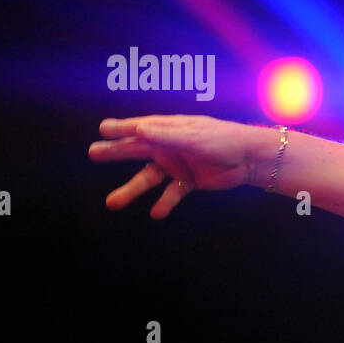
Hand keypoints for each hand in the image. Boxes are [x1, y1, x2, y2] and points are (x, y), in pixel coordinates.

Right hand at [88, 114, 257, 218]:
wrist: (250, 159)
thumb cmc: (223, 140)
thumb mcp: (193, 136)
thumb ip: (166, 135)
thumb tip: (137, 130)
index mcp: (170, 129)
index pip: (140, 128)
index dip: (121, 128)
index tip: (102, 129)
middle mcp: (169, 146)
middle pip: (136, 150)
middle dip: (115, 152)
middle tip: (93, 153)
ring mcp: (177, 164)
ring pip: (148, 178)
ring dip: (132, 190)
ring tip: (112, 203)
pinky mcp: (189, 181)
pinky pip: (171, 193)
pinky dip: (164, 204)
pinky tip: (155, 214)